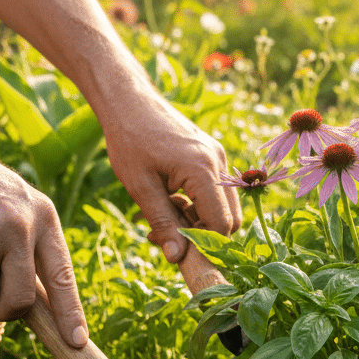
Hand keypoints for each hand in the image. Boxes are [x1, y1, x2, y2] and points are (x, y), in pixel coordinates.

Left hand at [101, 89, 241, 261]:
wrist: (128, 100)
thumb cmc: (129, 139)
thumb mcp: (140, 187)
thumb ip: (162, 223)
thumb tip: (177, 258)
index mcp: (203, 170)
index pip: (221, 225)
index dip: (204, 246)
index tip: (177, 253)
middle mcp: (219, 163)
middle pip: (230, 218)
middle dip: (202, 234)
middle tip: (166, 237)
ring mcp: (218, 157)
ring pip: (223, 206)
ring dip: (198, 220)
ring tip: (162, 217)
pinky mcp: (211, 155)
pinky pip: (214, 191)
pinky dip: (196, 204)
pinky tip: (168, 200)